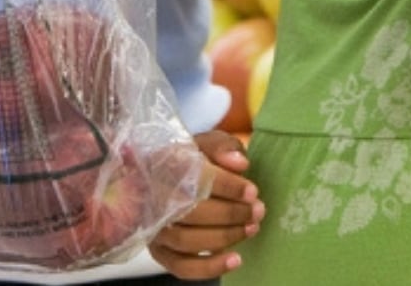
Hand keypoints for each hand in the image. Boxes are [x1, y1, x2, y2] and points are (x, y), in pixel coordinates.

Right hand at [149, 128, 264, 278]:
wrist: (171, 175)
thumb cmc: (195, 158)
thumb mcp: (210, 143)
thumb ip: (225, 147)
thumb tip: (240, 164)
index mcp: (165, 164)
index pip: (194, 177)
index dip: (227, 186)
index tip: (252, 191)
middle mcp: (152, 198)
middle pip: (190, 212)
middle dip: (230, 214)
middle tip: (258, 211)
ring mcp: (154, 227)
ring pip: (185, 241)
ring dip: (224, 237)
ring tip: (251, 228)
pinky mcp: (159, 251)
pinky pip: (181, 267)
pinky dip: (210, 267)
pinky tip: (236, 260)